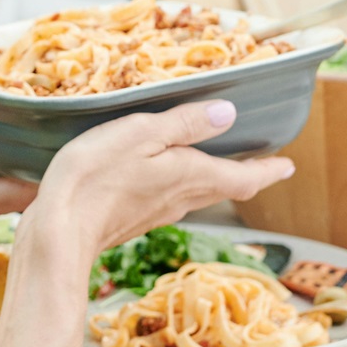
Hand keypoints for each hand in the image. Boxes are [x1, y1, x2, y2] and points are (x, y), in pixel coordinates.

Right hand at [29, 99, 294, 263]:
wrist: (58, 232)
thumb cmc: (96, 176)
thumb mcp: (141, 134)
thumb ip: (184, 124)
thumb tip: (229, 114)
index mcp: (189, 177)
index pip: (241, 178)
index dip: (267, 170)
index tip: (288, 165)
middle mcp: (179, 199)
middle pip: (222, 188)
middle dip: (244, 175)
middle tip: (261, 164)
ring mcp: (155, 213)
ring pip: (196, 196)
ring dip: (213, 181)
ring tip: (219, 166)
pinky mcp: (131, 220)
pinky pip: (169, 200)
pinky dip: (181, 186)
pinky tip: (167, 179)